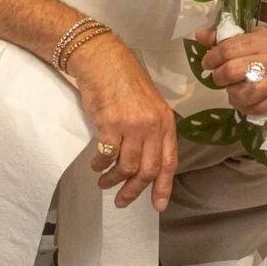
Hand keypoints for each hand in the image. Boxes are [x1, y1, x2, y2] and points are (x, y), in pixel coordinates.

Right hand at [70, 33, 177, 209]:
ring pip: (126, 167)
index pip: (169, 161)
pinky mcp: (110, 124)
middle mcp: (153, 125)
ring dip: (113, 180)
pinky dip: (100, 164)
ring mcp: (133, 125)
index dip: (164, 186)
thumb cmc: (125, 82)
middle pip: (148, 169)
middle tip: (122, 201)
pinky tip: (96, 164)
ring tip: (105, 182)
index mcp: (166, 122)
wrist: (105, 61)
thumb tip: (147, 162)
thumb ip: (153, 131)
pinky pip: (107, 155)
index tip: (158, 204)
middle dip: (134, 190)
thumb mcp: (150, 106)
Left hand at [196, 24, 266, 118]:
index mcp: (263, 42)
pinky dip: (243, 106)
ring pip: (242, 94)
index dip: (212, 58)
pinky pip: (253, 109)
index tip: (208, 63)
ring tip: (234, 89)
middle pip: (231, 71)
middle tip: (220, 77)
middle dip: (218, 77)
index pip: (228, 49)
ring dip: (231, 94)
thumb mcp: (251, 37)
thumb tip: (200, 35)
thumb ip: (225, 37)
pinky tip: (245, 99)